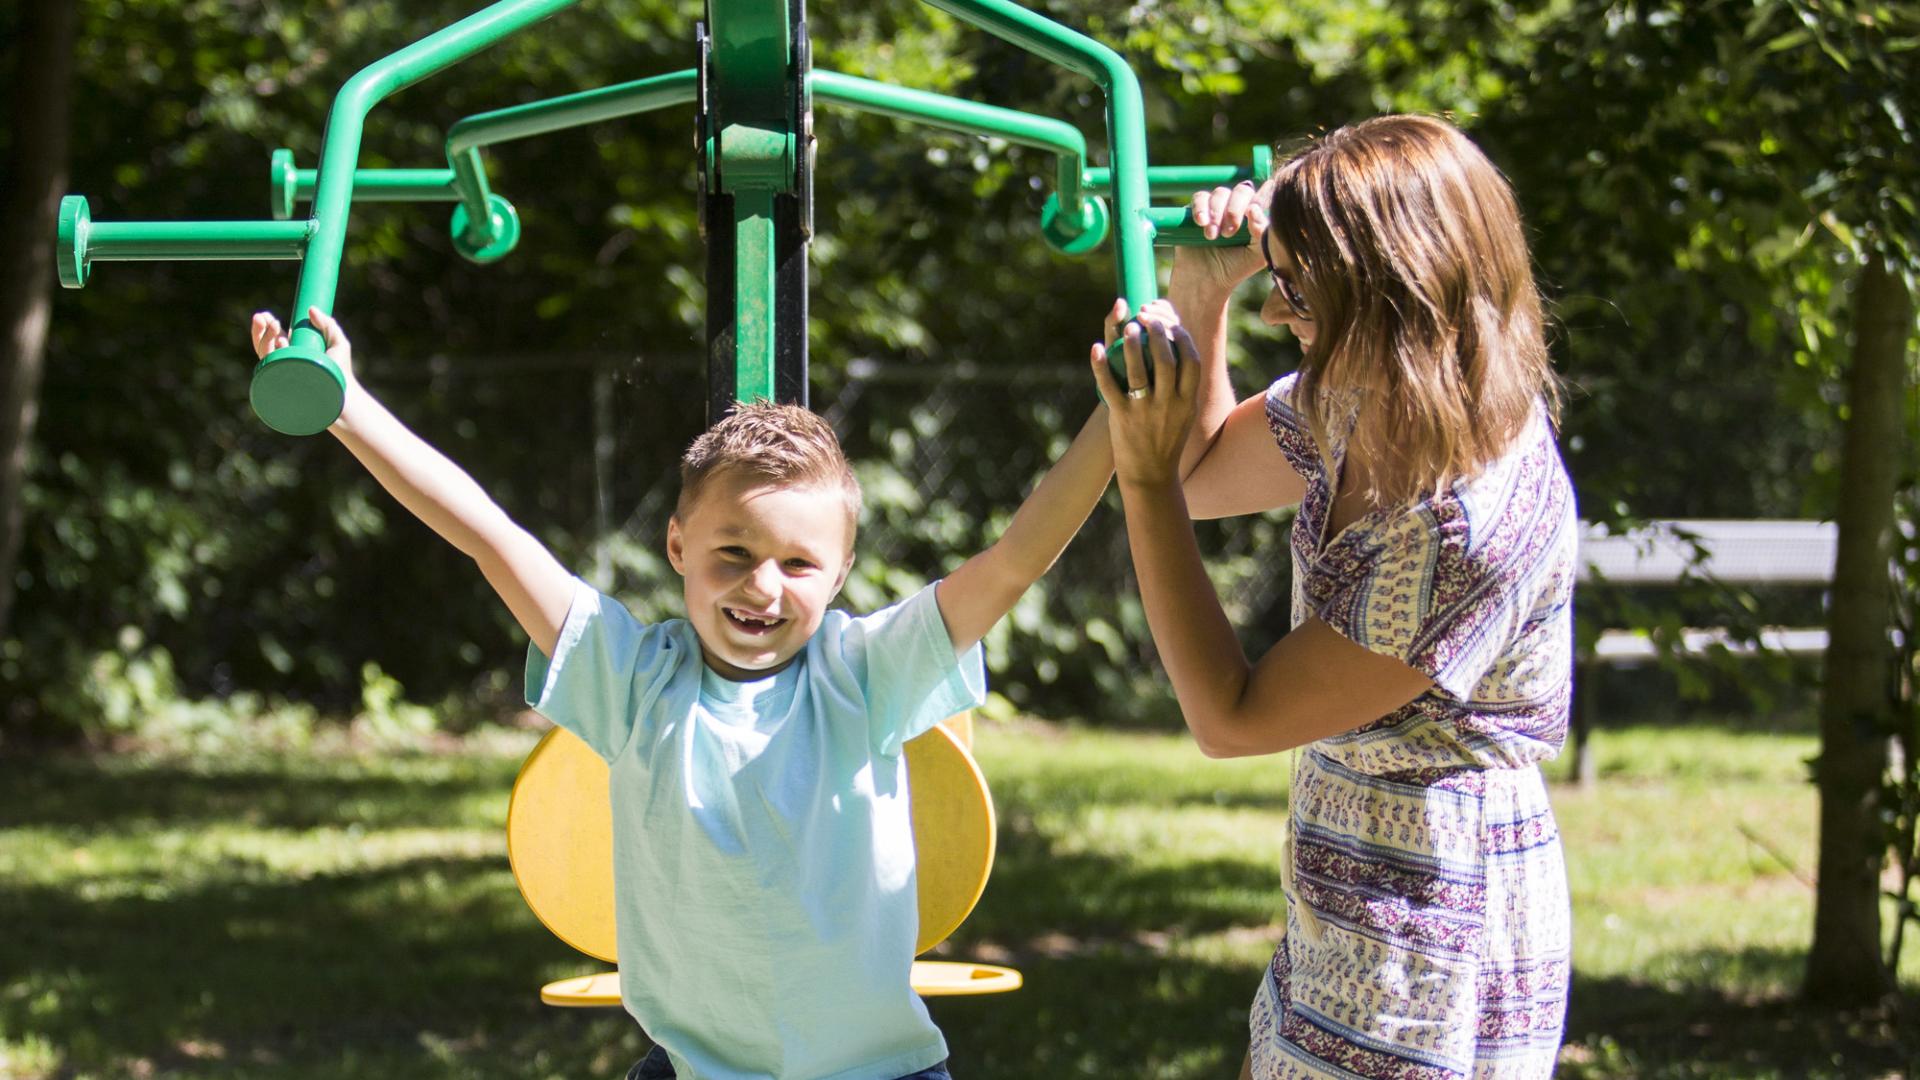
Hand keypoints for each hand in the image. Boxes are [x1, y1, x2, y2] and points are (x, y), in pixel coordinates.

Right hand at [249, 306, 357, 386]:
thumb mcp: (338, 343)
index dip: (268, 326)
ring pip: (265, 355)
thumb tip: (311, 309)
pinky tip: (280, 342)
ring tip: (274, 324)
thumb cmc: (342, 371)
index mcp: (294, 352)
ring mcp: (283, 375)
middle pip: (265, 345)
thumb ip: (328, 325)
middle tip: (264, 317)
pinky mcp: (283, 385)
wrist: (345, 395)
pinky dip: (271, 356)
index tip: (267, 315)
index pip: (274, 338)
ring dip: (264, 338)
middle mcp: (285, 363)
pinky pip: (270, 371)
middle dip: (260, 330)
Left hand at [1090, 301, 1198, 489]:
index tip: (1171, 323)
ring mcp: (1145, 411)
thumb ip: (1185, 387)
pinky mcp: (1122, 418)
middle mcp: (1169, 405)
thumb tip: (1182, 350)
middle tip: (1148, 317)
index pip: (1192, 360)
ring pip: (1139, 370)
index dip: (1182, 336)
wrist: (1151, 476)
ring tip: (1128, 325)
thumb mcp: (1186, 415)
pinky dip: (1101, 366)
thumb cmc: (1167, 441)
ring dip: (1133, 343)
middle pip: (1167, 359)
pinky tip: (1095, 349)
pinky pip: (1110, 387)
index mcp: (1188, 402)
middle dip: (1158, 332)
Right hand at [1170, 178, 1272, 299]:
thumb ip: (1263, 232)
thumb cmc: (1235, 268)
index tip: (1252, 213)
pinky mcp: (1198, 209)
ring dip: (1217, 213)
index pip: (1263, 195)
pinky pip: (1200, 197)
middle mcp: (1239, 207)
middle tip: (1229, 232)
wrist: (1206, 280)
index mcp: (1257, 216)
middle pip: (1242, 190)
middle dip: (1235, 209)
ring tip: (1212, 237)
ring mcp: (1218, 207)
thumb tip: (1254, 208)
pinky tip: (1201, 223)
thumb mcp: (1257, 255)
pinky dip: (1201, 208)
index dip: (1260, 198)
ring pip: (1221, 193)